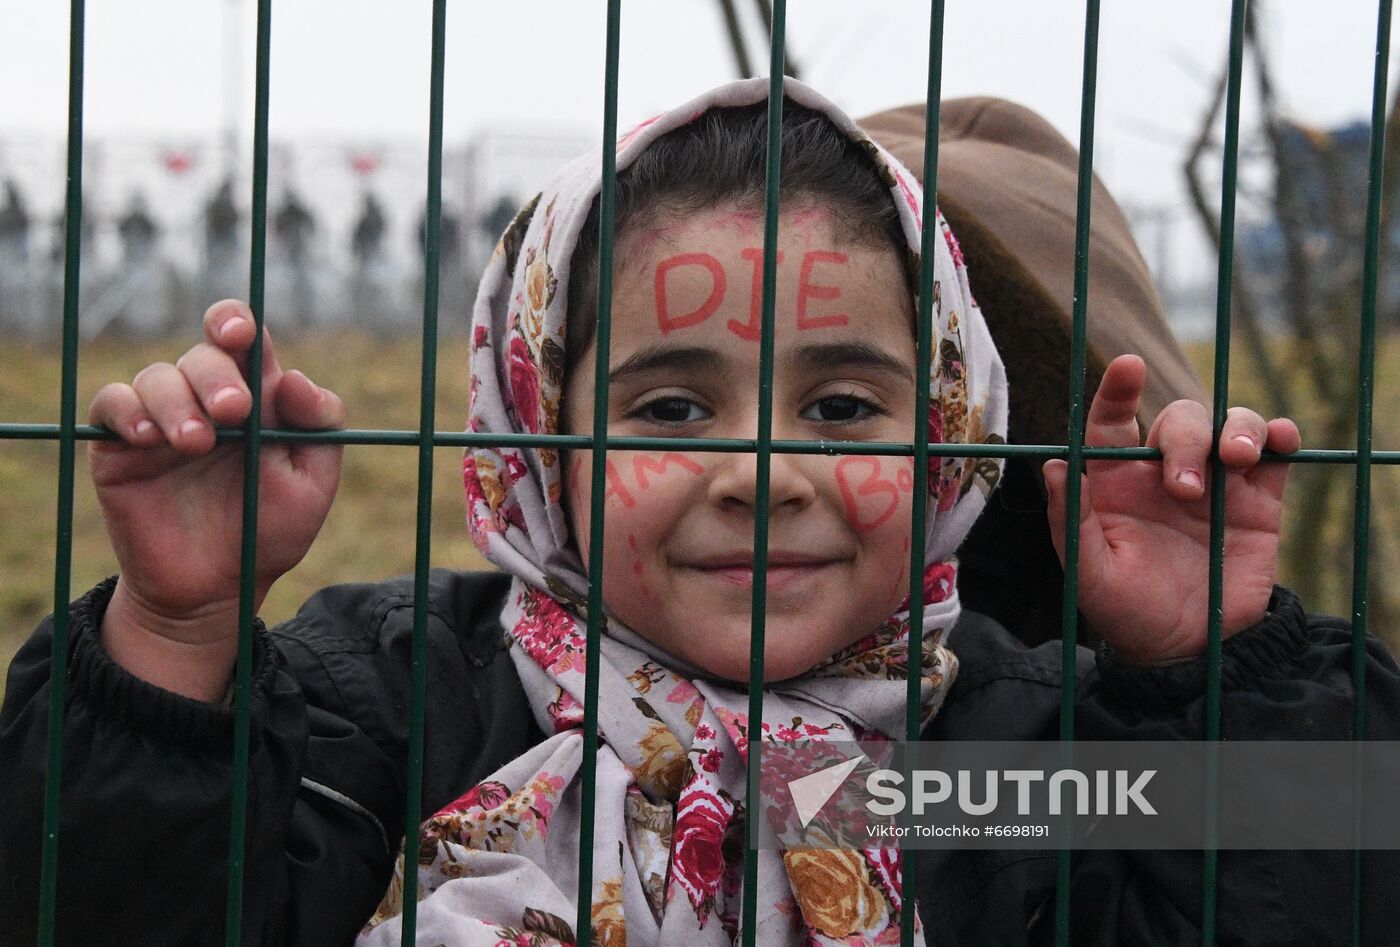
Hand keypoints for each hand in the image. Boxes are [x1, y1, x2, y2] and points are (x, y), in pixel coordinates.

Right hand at [89, 300, 344, 696]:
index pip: (243, 339)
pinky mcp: (120, 447)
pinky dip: (128, 410)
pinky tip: (149, 437)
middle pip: (203, 355)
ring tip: (196, 443)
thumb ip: (319, 426)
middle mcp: (206, 399)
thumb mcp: (312, 483)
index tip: (240, 335)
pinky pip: (111, 404)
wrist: (217, 590)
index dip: (236, 321)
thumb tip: (294, 378)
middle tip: (235, 413)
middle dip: (218, 377)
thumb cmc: (270, 532)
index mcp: (257, 397)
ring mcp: (161, 419)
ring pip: (157, 376)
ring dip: (177, 401)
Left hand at [1042, 355, 1299, 665]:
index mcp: (1116, 482)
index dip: (1117, 391)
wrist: (1188, 652)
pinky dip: (1279, 437)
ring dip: (1237, 429)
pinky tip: (1279, 443)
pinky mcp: (1258, 501)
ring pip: (1230, 424)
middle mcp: (1163, 472)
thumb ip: (1073, 520)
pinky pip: (1274, 454)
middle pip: (1179, 419)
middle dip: (1185, 439)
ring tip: (1237, 459)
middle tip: (1185, 490)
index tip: (1128, 367)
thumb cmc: (1127, 612)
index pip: (1112, 423)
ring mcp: (1215, 482)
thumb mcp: (1090, 575)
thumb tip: (1054, 465)